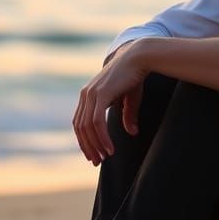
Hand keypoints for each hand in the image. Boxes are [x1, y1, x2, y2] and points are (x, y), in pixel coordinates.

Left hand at [73, 45, 148, 164]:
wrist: (139, 57)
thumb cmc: (134, 76)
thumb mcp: (129, 100)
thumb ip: (127, 115)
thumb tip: (132, 132)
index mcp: (88, 94)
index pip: (79, 122)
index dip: (84, 140)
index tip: (92, 154)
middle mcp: (86, 94)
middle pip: (80, 127)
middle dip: (88, 146)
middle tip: (96, 161)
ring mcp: (91, 93)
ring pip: (87, 127)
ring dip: (95, 145)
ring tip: (105, 157)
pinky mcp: (100, 94)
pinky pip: (97, 122)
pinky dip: (102, 137)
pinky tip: (109, 148)